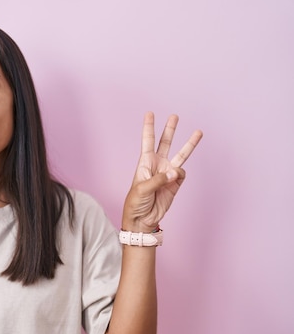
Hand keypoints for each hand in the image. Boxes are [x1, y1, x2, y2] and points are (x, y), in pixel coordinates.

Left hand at [122, 112, 201, 231]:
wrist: (142, 220)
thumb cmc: (135, 203)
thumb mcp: (142, 189)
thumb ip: (159, 179)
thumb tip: (175, 172)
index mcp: (144, 163)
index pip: (147, 141)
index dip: (149, 127)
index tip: (149, 113)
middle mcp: (157, 165)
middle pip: (165, 143)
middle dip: (170, 130)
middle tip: (174, 116)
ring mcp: (167, 174)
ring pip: (180, 155)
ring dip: (189, 144)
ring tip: (198, 132)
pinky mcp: (176, 184)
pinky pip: (182, 174)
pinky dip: (180, 175)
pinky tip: (174, 179)